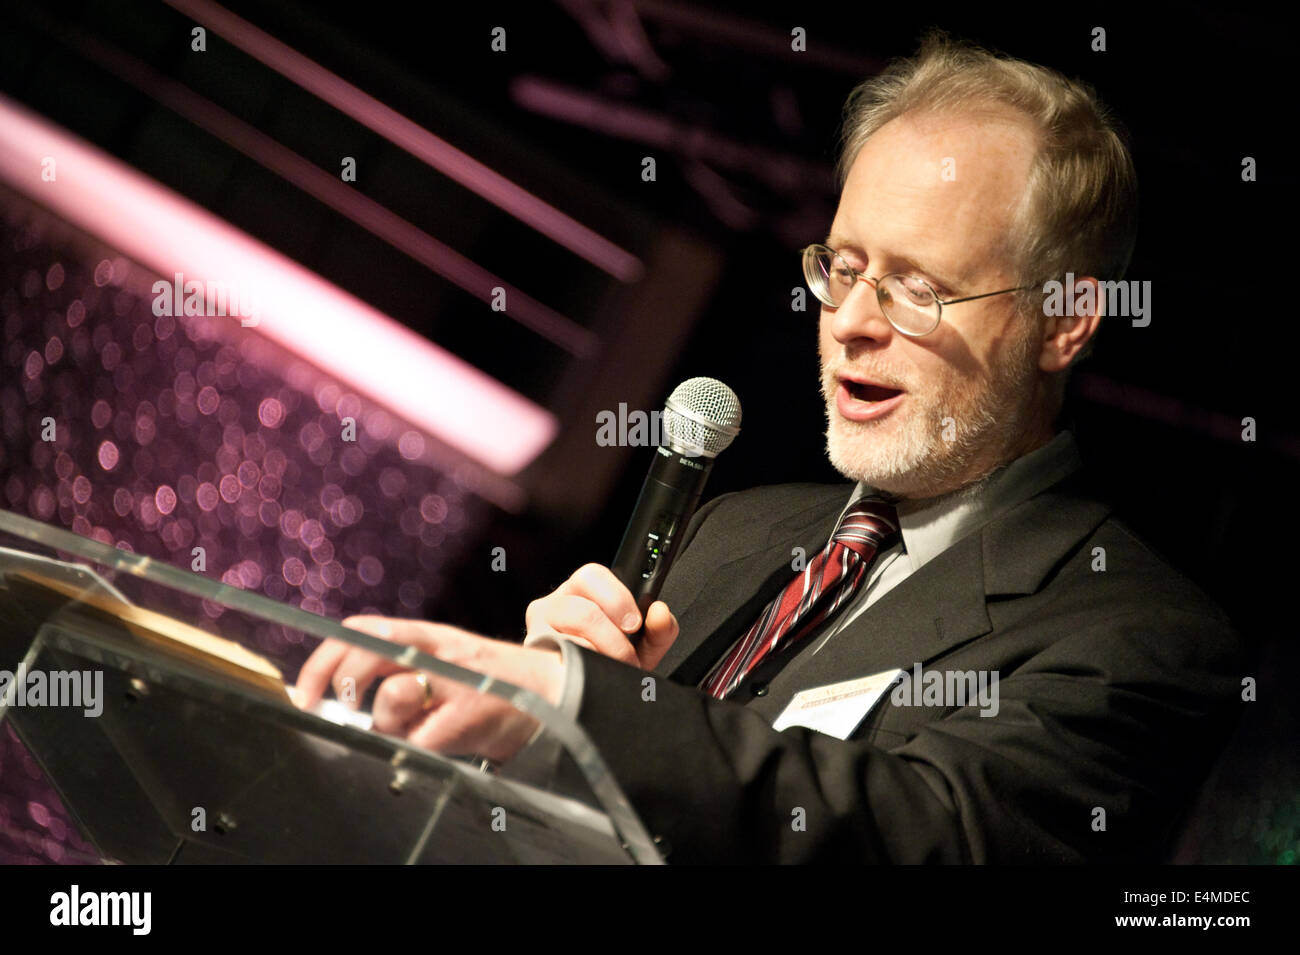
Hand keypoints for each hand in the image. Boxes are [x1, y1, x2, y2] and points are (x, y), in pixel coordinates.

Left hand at [293, 616, 565, 763]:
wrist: (551, 692)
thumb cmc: (487, 682)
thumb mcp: (442, 662)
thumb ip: (398, 670)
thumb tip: (340, 695)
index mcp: (425, 636)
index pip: (361, 631)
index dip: (325, 659)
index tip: (305, 692)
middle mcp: (437, 649)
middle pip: (370, 652)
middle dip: (344, 681)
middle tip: (341, 709)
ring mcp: (454, 680)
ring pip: (393, 701)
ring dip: (394, 723)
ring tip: (421, 725)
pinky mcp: (469, 715)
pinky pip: (421, 739)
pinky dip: (423, 746)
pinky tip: (447, 739)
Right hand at [525, 563, 678, 668]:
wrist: (588, 697)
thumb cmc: (610, 662)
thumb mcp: (641, 646)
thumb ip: (659, 629)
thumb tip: (660, 613)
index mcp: (579, 592)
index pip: (592, 575)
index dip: (616, 598)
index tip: (635, 624)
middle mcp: (554, 606)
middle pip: (580, 609)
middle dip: (610, 635)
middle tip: (626, 654)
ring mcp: (538, 632)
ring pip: (568, 639)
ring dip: (598, 657)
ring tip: (611, 669)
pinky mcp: (533, 659)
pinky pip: (557, 662)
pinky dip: (581, 671)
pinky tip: (590, 677)